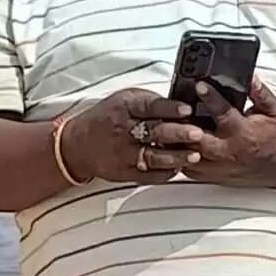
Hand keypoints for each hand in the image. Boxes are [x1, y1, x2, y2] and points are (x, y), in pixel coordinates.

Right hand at [57, 87, 192, 187]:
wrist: (78, 144)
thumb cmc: (107, 117)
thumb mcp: (124, 99)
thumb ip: (149, 101)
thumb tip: (181, 102)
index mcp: (125, 107)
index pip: (149, 106)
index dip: (169, 108)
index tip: (187, 109)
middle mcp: (123, 130)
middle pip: (154, 132)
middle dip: (178, 133)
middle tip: (198, 133)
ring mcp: (123, 153)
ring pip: (152, 156)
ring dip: (175, 157)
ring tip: (195, 156)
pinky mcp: (123, 172)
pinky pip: (147, 175)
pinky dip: (164, 173)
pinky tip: (178, 169)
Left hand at [156, 81, 275, 186]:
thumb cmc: (274, 136)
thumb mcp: (273, 110)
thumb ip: (260, 93)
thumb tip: (250, 77)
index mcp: (243, 133)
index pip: (224, 113)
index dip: (210, 98)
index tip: (199, 85)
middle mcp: (228, 151)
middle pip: (197, 139)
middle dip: (182, 124)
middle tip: (171, 109)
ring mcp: (217, 166)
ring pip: (187, 155)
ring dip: (175, 142)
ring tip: (165, 125)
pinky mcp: (211, 176)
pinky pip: (187, 168)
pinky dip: (176, 156)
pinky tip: (169, 143)